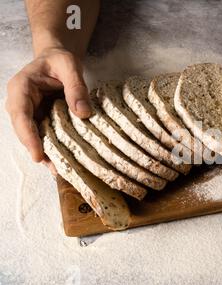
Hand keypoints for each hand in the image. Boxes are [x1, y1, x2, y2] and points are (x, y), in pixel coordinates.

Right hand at [5, 47, 91, 172]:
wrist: (57, 59)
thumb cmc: (60, 59)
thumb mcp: (70, 65)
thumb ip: (76, 87)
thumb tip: (83, 113)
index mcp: (21, 88)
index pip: (20, 115)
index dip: (28, 136)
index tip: (37, 155)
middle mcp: (21, 103)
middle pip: (25, 131)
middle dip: (38, 150)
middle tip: (55, 169)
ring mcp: (30, 113)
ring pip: (34, 137)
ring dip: (46, 153)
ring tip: (61, 171)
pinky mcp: (41, 119)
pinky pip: (45, 135)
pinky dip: (54, 147)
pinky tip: (65, 161)